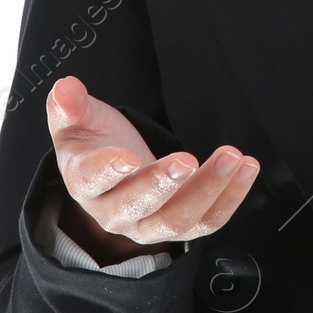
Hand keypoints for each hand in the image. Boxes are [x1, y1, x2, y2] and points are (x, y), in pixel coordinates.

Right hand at [47, 74, 258, 261]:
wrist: (112, 174)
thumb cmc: (94, 142)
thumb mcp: (77, 120)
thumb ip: (69, 105)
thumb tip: (66, 87)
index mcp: (84, 182)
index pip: (93, 180)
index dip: (109, 169)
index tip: (129, 156)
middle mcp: (114, 212)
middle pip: (138, 206)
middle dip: (163, 184)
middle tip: (187, 159)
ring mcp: (147, 224)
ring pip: (178, 220)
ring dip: (209, 190)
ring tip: (233, 159)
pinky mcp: (177, 225)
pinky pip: (206, 222)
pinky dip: (230, 198)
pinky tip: (246, 169)